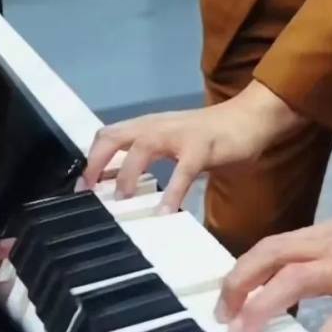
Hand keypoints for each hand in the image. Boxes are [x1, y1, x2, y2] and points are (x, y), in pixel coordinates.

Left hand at [80, 81, 303, 211]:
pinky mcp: (204, 146)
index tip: (81, 190)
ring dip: (128, 174)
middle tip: (89, 195)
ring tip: (122, 201)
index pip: (108, 136)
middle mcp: (158, 126)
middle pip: (115, 136)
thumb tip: (122, 187)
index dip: (90, 161)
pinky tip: (166, 212)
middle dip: (95, 164)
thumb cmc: (212, 136)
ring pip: (143, 146)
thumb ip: (150, 160)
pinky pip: (184, 170)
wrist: (251, 118)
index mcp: (149, 126)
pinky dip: (173, 191)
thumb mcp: (173, 145)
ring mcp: (181, 134)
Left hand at [217, 200, 331, 331]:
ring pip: (293, 281)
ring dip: (262, 309)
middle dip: (239, 286)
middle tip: (224, 320)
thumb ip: (323, 255)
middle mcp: (328, 247)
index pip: (269, 247)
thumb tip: (294, 280)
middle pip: (269, 257)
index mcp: (322, 235)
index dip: (242, 271)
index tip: (227, 298)